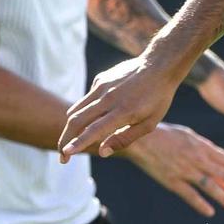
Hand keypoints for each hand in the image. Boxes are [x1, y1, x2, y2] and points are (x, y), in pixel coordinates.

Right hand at [60, 54, 181, 159]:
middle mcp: (108, 98)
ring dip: (69, 128)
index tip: (66, 154)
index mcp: (123, 111)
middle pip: (77, 121)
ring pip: (76, 110)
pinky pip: (87, 99)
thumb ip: (124, 138)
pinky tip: (97, 115)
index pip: (94, 130)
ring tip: (69, 142)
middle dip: (65, 140)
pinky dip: (85, 112)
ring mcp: (102, 87)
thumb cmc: (158, 98)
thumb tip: (102, 152)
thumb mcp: (149, 124)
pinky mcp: (100, 79)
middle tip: (63, 157)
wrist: (159, 66)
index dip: (78, 143)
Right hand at [124, 122, 223, 217]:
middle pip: (223, 174)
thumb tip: (213, 154)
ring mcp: (185, 170)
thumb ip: (200, 145)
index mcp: (200, 145)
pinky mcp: (172, 181)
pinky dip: (202, 205)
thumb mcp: (186, 135)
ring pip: (211, 186)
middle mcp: (196, 158)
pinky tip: (210, 212)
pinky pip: (191, 195)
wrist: (138, 139)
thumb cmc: (161, 135)